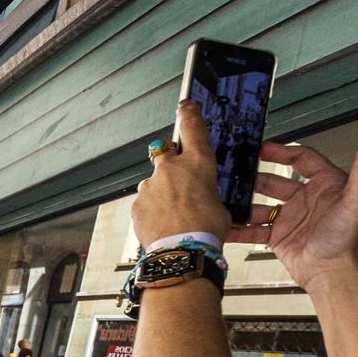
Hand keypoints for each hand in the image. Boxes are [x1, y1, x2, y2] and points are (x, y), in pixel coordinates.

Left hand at [131, 102, 234, 248]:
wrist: (182, 252)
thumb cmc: (206, 231)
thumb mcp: (220, 205)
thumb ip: (206, 191)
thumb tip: (200, 196)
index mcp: (198, 163)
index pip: (193, 127)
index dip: (189, 113)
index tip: (186, 104)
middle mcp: (171, 168)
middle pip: (166, 154)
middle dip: (171, 162)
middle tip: (180, 180)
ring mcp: (151, 184)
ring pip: (155, 182)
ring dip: (162, 192)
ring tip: (174, 214)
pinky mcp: (137, 202)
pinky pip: (146, 201)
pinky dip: (153, 209)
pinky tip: (164, 222)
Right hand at [237, 131, 357, 290]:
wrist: (335, 275)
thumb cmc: (350, 239)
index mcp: (326, 184)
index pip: (302, 159)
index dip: (281, 151)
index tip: (261, 148)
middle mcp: (307, 199)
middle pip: (274, 180)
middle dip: (254, 176)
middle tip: (236, 171)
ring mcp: (291, 218)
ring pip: (260, 203)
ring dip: (243, 201)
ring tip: (226, 197)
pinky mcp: (279, 237)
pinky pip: (254, 228)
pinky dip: (238, 227)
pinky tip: (226, 224)